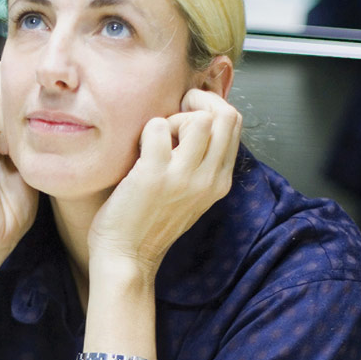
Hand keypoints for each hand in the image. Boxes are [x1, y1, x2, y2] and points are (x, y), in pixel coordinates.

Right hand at [0, 63, 37, 261]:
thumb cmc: (11, 210)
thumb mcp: (29, 167)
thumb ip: (33, 141)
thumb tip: (55, 117)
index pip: (3, 93)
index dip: (26, 95)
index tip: (48, 115)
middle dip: (22, 96)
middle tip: (43, 118)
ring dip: (16, 109)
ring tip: (26, 137)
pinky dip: (5, 119)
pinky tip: (14, 145)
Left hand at [88, 89, 241, 281]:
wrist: (126, 257)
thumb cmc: (149, 221)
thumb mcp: (190, 193)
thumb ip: (200, 162)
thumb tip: (196, 118)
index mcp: (220, 182)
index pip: (234, 123)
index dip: (210, 106)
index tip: (186, 112)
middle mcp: (209, 179)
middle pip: (226, 115)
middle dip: (198, 102)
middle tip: (173, 114)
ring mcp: (183, 178)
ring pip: (199, 119)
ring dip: (173, 119)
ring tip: (157, 140)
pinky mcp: (154, 176)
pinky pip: (157, 127)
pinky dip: (145, 130)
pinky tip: (138, 151)